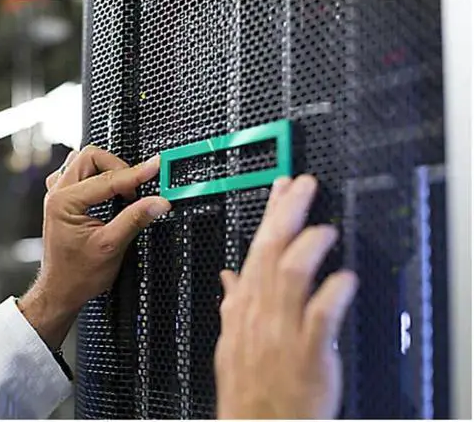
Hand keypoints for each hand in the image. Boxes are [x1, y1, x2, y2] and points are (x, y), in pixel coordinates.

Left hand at [18, 146, 170, 349]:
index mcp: (64, 202)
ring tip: (123, 190)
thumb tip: (157, 201)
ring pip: (84, 161)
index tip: (155, 168)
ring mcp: (58, 194)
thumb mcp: (111, 246)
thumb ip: (135, 219)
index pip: (107, 179)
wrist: (61, 290)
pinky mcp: (64, 199)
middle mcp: (57, 193)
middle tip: (135, 188)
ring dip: (107, 170)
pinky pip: (80, 173)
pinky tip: (108, 191)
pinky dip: (97, 176)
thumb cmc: (77, 275)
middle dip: (118, 167)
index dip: (135, 174)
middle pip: (91, 157)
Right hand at [215, 175, 357, 418]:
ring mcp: (282, 333)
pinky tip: (345, 278)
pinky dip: (333, 294)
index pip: (257, 250)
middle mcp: (261, 315)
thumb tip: (229, 277)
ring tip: (326, 230)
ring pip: (291, 277)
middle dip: (288, 214)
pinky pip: (320, 318)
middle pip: (271, 253)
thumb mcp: (231, 342)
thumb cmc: (249, 388)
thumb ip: (233, 305)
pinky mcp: (307, 355)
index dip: (271, 215)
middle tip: (304, 186)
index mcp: (245, 309)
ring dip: (309, 247)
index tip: (284, 188)